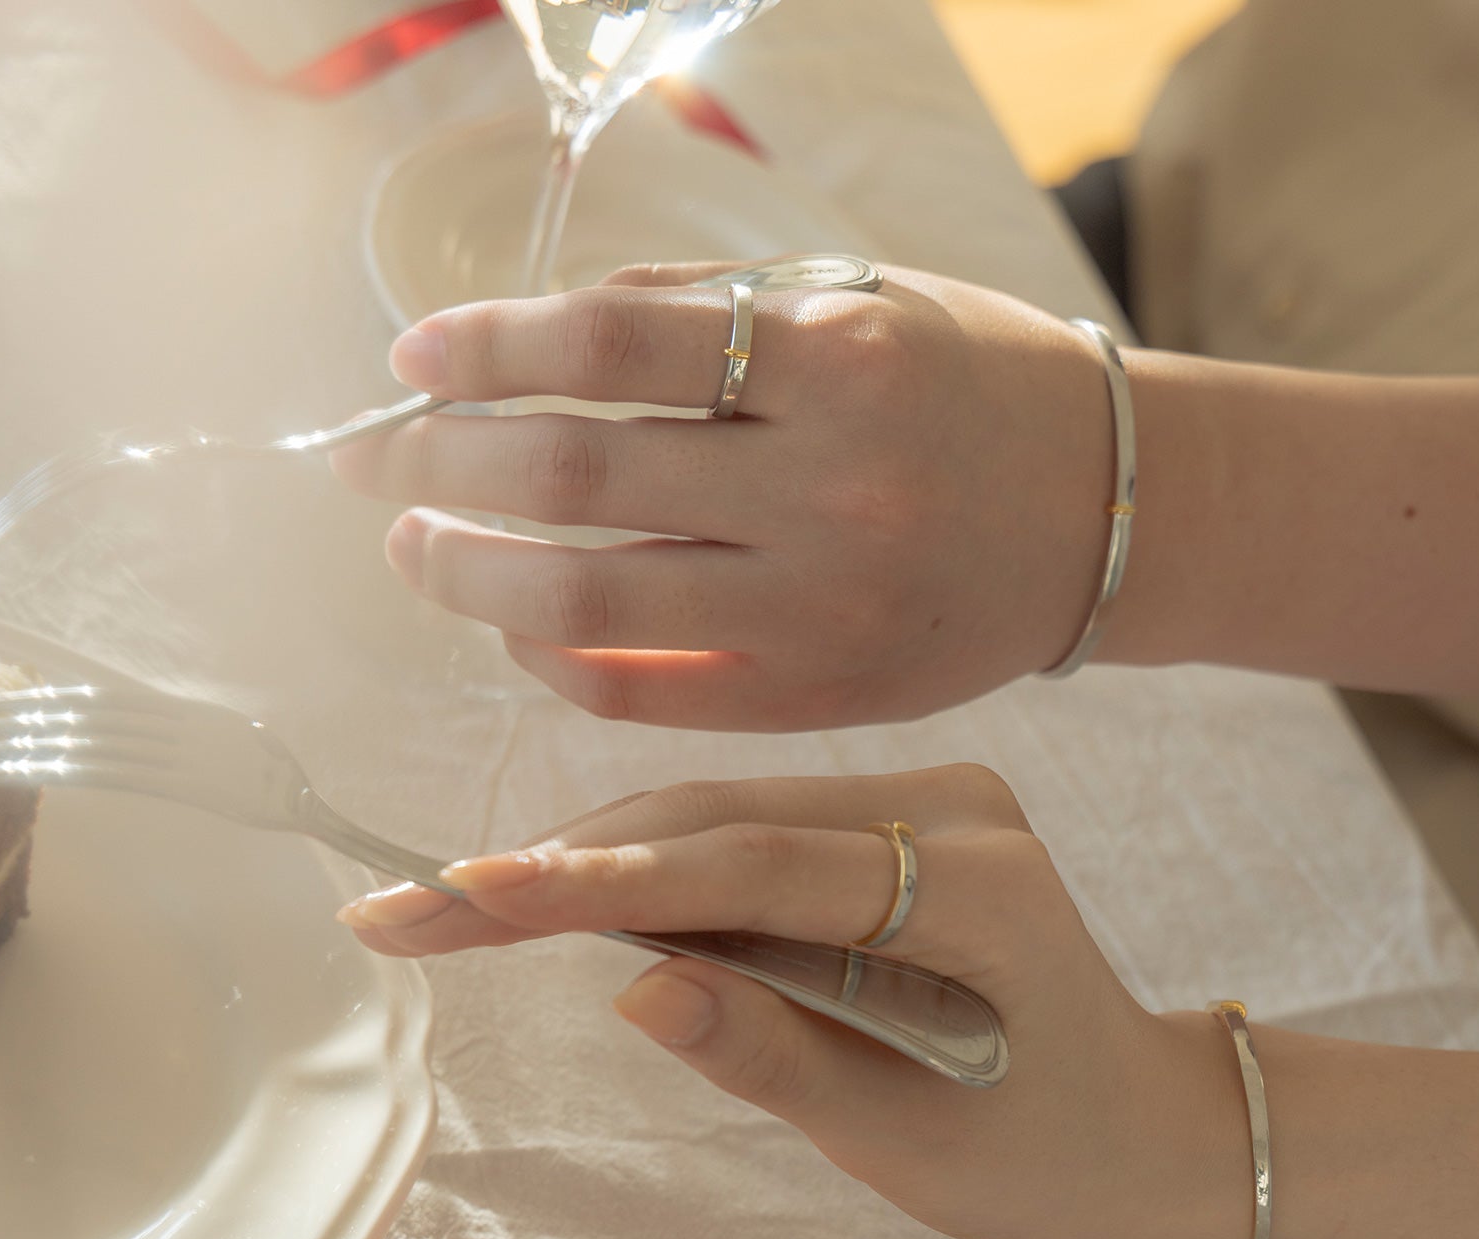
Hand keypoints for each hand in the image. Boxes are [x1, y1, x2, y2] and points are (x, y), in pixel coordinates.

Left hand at [330, 266, 1113, 731]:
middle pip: (573, 478)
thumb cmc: (970, 389)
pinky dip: (554, 661)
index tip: (413, 356)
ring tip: (417, 548)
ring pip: (586, 603)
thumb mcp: (861, 300)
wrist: (1103, 516)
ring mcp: (819, 610)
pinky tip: (518, 627)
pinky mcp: (814, 697)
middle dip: (438, 464)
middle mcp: (829, 488)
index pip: (609, 342)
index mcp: (840, 359)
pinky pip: (641, 694)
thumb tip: (534, 334)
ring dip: (468, 574)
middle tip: (375, 459)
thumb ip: (707, 308)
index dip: (486, 346)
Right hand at [337, 764, 1250, 1238]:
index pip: (752, 868)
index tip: (465, 895)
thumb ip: (773, 1054)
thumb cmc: (1050, 1157)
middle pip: (721, 821)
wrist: (1152, 1123)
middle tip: (416, 905)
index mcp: (970, 887)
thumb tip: (629, 994)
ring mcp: (928, 798)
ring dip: (598, 863)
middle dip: (564, 867)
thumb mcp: (908, 1139)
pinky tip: (572, 896)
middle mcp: (949, 808)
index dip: (598, 884)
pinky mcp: (902, 818)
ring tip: (465, 907)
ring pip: (725, 816)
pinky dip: (664, 872)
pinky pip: (758, 834)